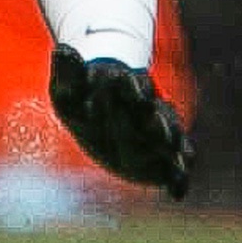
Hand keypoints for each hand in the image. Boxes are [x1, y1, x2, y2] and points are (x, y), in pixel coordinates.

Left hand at [48, 45, 192, 198]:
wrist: (97, 112)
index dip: (130, 88)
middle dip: (158, 122)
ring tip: (177, 156)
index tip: (123, 86)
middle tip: (158, 130)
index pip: (133, 85)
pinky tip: (177, 192)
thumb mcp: (67, 87)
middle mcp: (148, 109)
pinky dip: (179, 180)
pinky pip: (176, 170)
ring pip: (171, 138)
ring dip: (173, 147)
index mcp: (126, 87)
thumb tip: (62, 50)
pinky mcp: (163, 160)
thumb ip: (67, 71)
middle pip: (156, 114)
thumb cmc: (81, 97)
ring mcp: (159, 133)